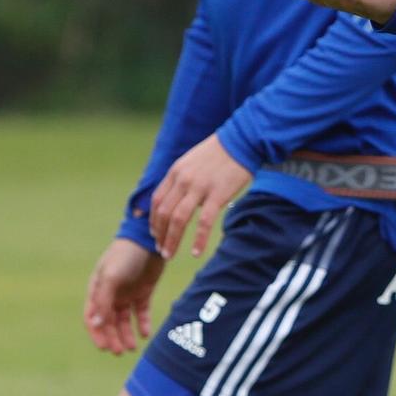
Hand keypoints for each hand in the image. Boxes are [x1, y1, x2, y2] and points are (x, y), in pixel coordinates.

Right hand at [84, 239, 164, 353]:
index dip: (97, 333)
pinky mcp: (143, 292)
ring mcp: (127, 293)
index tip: (104, 348)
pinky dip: (142, 324)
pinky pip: (141, 313)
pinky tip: (145, 334)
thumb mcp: (111, 277)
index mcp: (97, 289)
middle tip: (120, 352)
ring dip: (126, 335)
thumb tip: (96, 324)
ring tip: (132, 348)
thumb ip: (103, 301)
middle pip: (109, 322)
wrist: (150, 240)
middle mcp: (110, 294)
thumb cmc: (125, 256)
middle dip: (113, 338)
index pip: (92, 317)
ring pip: (124, 321)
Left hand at [149, 134, 250, 261]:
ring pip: (178, 220)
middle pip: (164, 213)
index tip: (156, 235)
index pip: (157, 201)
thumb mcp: (193, 161)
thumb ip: (183, 179)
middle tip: (163, 251)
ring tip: (170, 255)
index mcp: (176, 172)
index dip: (153, 221)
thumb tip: (181, 199)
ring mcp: (200, 187)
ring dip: (172, 240)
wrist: (242, 140)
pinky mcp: (217, 194)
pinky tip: (196, 252)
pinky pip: (204, 222)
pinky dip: (199, 240)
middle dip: (160, 235)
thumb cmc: (220, 153)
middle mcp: (183, 180)